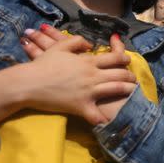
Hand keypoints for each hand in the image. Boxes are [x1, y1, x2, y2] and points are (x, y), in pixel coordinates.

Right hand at [19, 25, 135, 124]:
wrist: (29, 83)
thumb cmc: (43, 64)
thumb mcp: (60, 46)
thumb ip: (77, 41)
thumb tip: (90, 45)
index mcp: (88, 61)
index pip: (114, 57)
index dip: (124, 58)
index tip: (127, 60)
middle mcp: (92, 75)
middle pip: (119, 74)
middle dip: (130, 76)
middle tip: (134, 79)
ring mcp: (88, 91)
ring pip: (115, 90)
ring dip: (127, 91)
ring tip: (133, 93)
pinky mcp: (81, 106)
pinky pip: (96, 115)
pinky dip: (105, 119)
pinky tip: (112, 121)